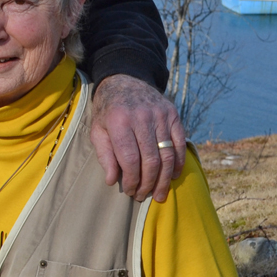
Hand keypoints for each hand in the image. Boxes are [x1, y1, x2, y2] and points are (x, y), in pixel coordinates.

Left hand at [90, 74, 185, 202]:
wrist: (123, 81)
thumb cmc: (107, 111)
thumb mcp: (97, 130)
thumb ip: (104, 155)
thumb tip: (112, 181)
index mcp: (119, 122)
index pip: (130, 159)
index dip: (132, 180)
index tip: (130, 191)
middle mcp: (142, 117)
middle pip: (151, 160)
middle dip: (148, 183)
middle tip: (143, 196)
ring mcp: (160, 115)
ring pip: (167, 154)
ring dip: (164, 178)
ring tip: (159, 194)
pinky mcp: (172, 114)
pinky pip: (179, 143)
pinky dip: (178, 162)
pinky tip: (173, 175)